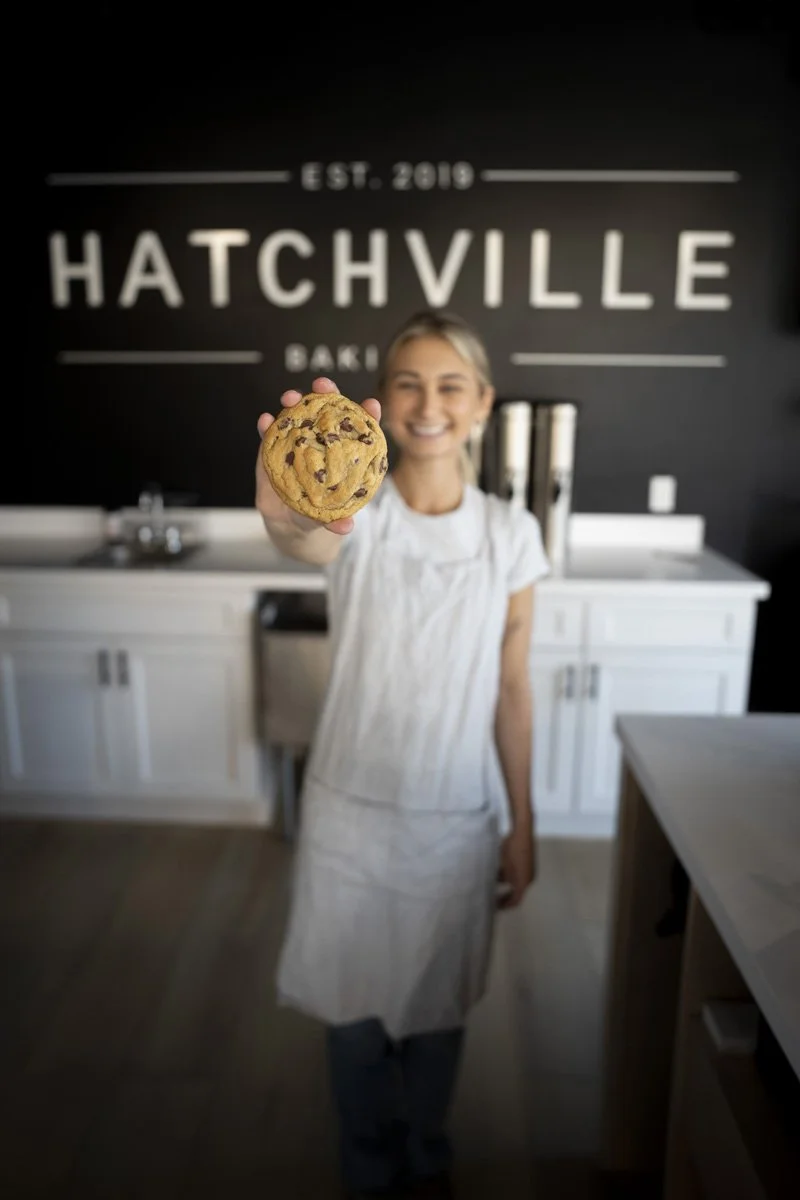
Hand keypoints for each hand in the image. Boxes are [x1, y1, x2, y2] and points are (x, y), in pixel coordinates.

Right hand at [255, 376, 382, 535]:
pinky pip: (269, 435)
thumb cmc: (319, 515)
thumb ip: (336, 521)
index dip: (366, 414)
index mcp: (342, 454)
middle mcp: (320, 443)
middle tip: (322, 385)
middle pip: (325, 412)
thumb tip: (346, 526)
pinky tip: (264, 420)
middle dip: (326, 394)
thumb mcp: (329, 519)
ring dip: (293, 403)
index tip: (372, 404)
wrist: (290, 524)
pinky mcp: (272, 451)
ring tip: (290, 398)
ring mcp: (296, 444)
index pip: (358, 429)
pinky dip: (266, 426)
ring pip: (296, 416)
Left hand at [497, 824, 536, 908]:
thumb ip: (500, 879)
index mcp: (523, 882)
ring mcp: (530, 871)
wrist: (522, 832)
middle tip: (494, 900)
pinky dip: (510, 878)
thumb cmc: (512, 849)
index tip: (495, 907)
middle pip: (517, 894)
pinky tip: (500, 873)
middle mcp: (529, 879)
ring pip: (518, 884)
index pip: (515, 901)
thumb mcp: (502, 865)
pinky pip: (519, 875)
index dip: (505, 906)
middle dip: (506, 897)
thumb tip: (493, 888)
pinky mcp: (529, 863)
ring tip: (494, 887)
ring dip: (507, 887)